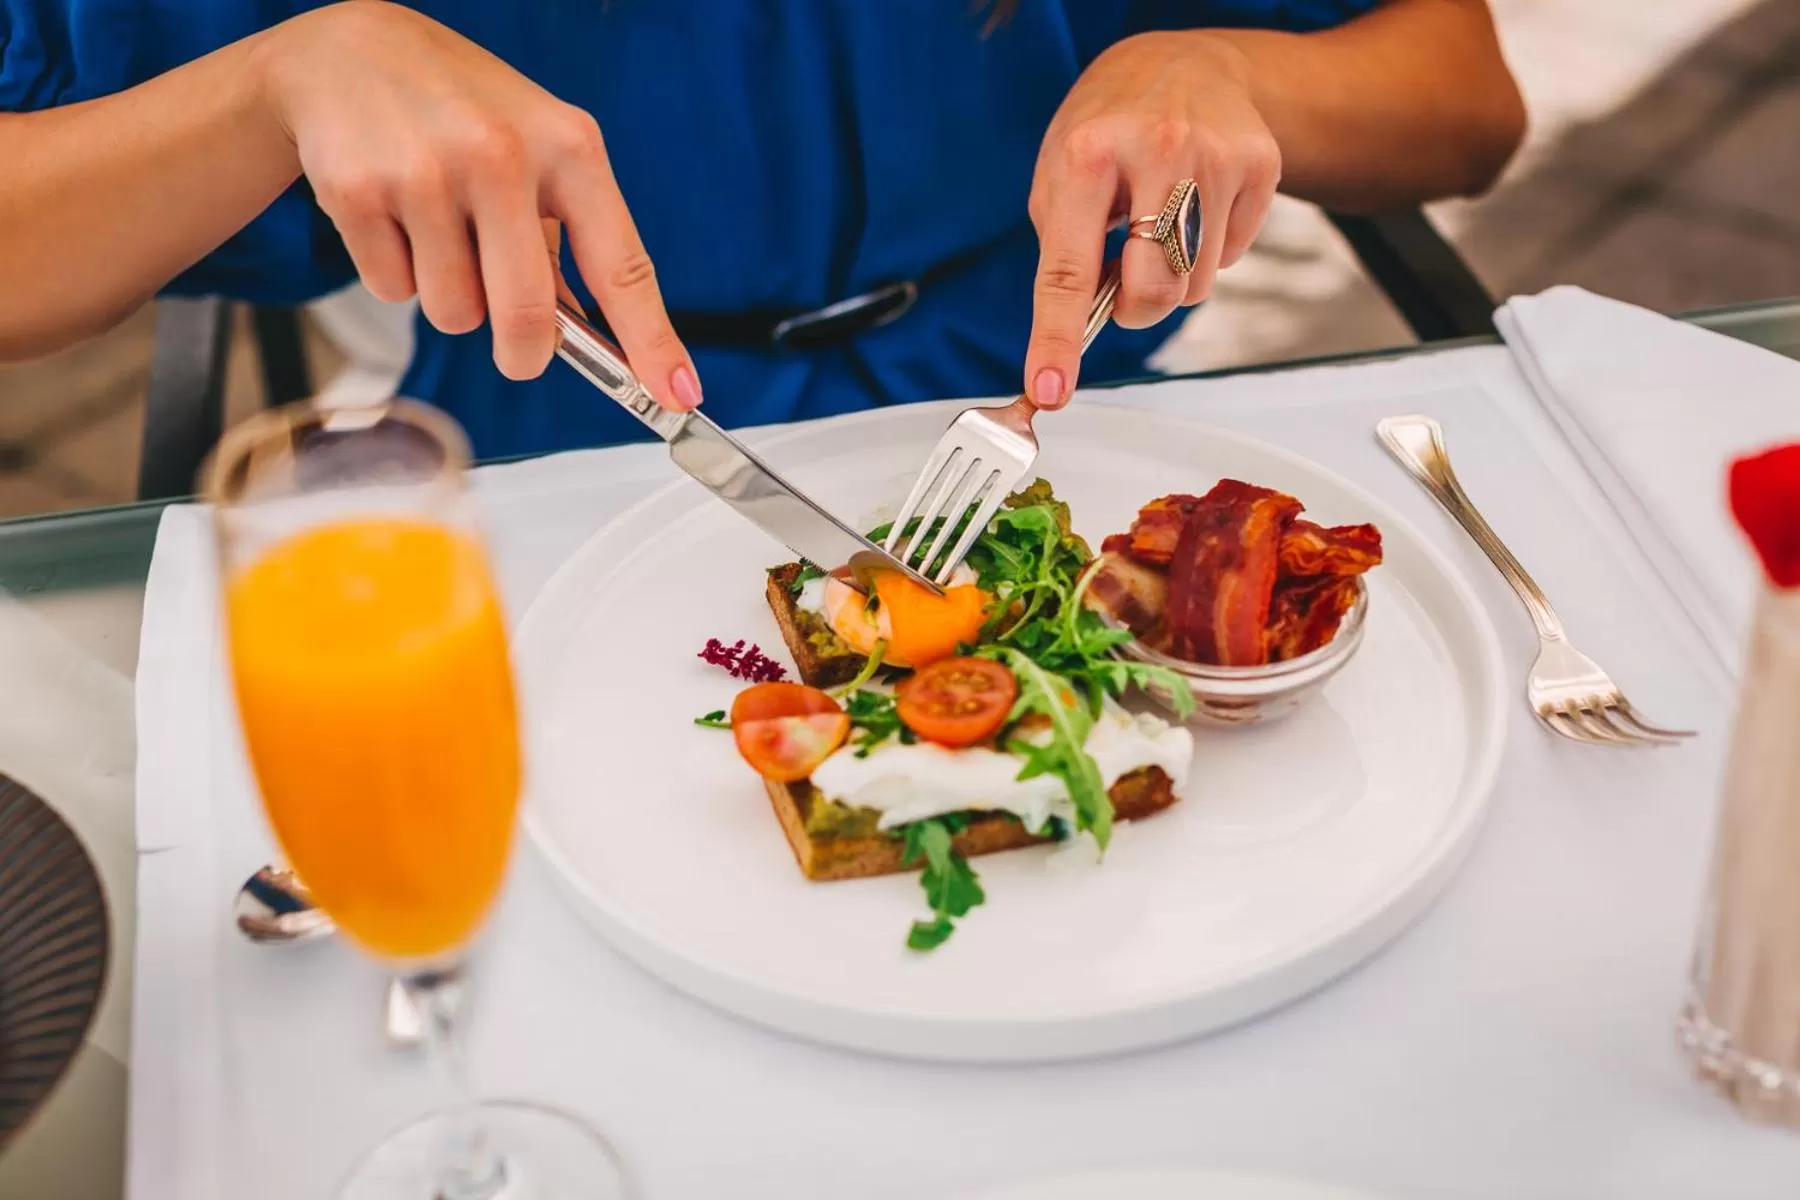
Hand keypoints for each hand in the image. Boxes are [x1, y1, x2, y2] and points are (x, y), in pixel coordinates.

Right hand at [256, 1, 696, 405]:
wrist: (346, 51)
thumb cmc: (462, 111)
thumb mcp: (535, 148)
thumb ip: (566, 237)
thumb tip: (588, 341)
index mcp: (568, 146)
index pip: (623, 266)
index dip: (651, 341)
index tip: (675, 395)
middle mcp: (502, 155)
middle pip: (527, 316)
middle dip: (524, 353)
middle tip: (519, 352)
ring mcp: (426, 173)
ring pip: (455, 313)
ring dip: (452, 298)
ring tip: (438, 232)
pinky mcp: (358, 192)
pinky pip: (393, 290)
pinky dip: (396, 273)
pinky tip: (393, 216)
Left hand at [1024, 32, 1279, 408]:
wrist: (1184, 63)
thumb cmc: (1110, 125)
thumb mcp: (1059, 171)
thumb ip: (1064, 250)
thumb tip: (1075, 334)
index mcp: (1088, 154)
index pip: (1068, 271)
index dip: (1058, 339)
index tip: (1051, 390)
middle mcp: (1158, 151)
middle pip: (1153, 291)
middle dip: (1137, 306)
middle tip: (1127, 278)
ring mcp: (1218, 158)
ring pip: (1196, 285)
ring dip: (1174, 276)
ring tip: (1162, 221)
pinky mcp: (1261, 167)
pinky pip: (1233, 259)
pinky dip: (1209, 251)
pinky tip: (1196, 206)